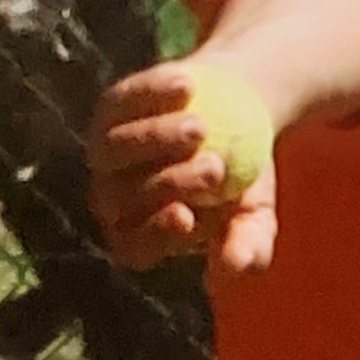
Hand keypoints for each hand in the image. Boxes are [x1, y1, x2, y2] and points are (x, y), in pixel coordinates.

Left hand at [87, 61, 277, 276]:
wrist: (239, 112)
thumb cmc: (244, 177)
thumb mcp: (254, 217)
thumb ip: (246, 247)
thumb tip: (230, 273)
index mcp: (141, 237)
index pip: (134, 247)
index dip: (154, 234)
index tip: (187, 217)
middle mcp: (112, 198)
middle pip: (120, 198)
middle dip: (169, 184)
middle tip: (215, 169)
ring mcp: (105, 151)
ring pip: (112, 149)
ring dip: (155, 139)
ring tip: (202, 128)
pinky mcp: (111, 107)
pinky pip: (122, 102)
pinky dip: (152, 94)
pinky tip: (188, 86)